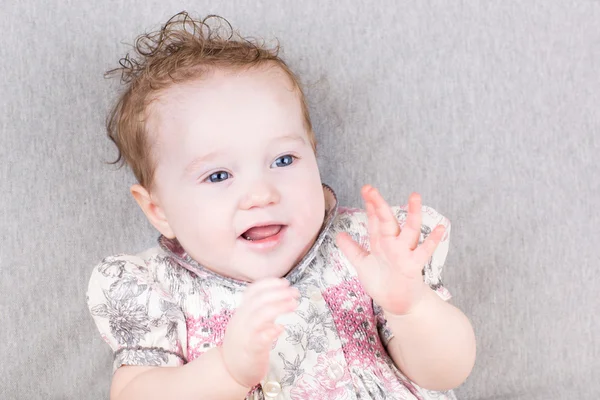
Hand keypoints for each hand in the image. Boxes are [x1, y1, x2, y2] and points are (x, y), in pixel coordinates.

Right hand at [220, 278, 298, 387]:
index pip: (252, 292)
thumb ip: (261, 312)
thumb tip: (281, 298)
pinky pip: (259, 338)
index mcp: (241, 313)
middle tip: (295, 292)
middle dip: (278, 293)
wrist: (229, 372)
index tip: (285, 282)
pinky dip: (271, 331)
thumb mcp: (249, 324)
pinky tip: (281, 329)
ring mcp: (245, 335)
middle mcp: (241, 321)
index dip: (269, 284)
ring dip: (279, 307)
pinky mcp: (251, 351)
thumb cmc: (243, 346)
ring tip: (294, 304)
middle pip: (258, 300)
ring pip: (259, 315)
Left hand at [336, 185, 444, 315]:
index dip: (370, 206)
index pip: (374, 221)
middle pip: (386, 221)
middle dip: (378, 205)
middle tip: (370, 189)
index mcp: (380, 242)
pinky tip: (441, 228)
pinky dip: (433, 240)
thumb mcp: (362, 264)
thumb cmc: (382, 283)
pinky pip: (424, 251)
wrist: (397, 304)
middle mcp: (393, 244)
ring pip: (409, 230)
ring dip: (412, 214)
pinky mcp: (413, 266)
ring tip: (415, 196)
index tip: (366, 190)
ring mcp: (404, 253)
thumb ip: (352, 249)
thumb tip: (339, 235)